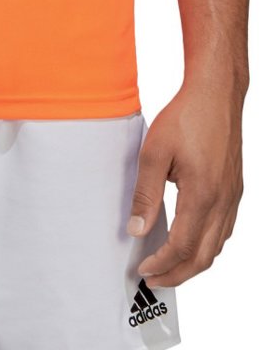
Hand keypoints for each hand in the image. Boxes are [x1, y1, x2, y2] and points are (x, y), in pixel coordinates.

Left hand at [127, 79, 244, 287]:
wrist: (216, 93)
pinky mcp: (235, 188)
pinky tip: (192, 240)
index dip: (161, 264)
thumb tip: (137, 229)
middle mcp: (222, 201)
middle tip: (154, 278)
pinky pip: (224, 229)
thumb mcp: (154, 152)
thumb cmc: (186, 116)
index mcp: (202, 196)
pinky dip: (208, 245)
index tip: (143, 269)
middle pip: (204, 256)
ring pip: (217, 246)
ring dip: (194, 263)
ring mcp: (232, 196)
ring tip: (170, 266)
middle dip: (178, 274)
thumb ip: (146, 194)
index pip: (182, 247)